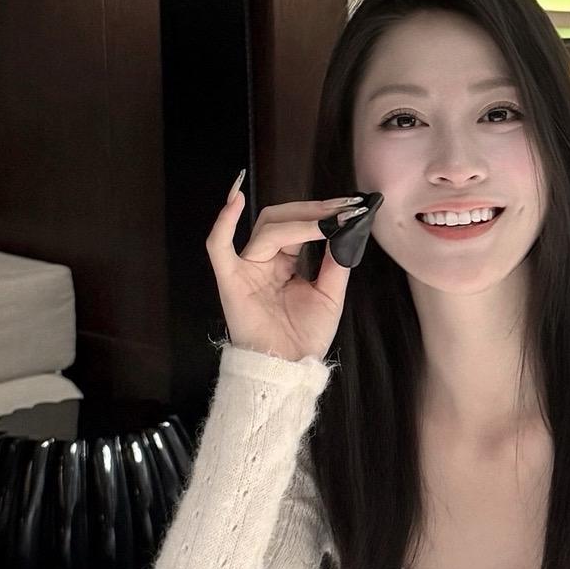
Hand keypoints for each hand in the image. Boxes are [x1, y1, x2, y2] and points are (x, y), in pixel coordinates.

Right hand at [205, 177, 356, 364]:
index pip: (297, 226)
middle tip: (341, 208)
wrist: (291, 369)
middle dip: (312, 211)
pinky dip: (223, 222)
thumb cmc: (305, 337)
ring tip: (326, 220)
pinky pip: (219, 247)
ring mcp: (245, 269)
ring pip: (266, 230)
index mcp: (283, 263)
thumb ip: (334, 261)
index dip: (321, 214)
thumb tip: (345, 229)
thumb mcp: (329, 294)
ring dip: (299, 221)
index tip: (350, 207)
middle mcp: (261, 261)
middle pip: (279, 219)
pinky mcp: (230, 282)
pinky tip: (236, 200)